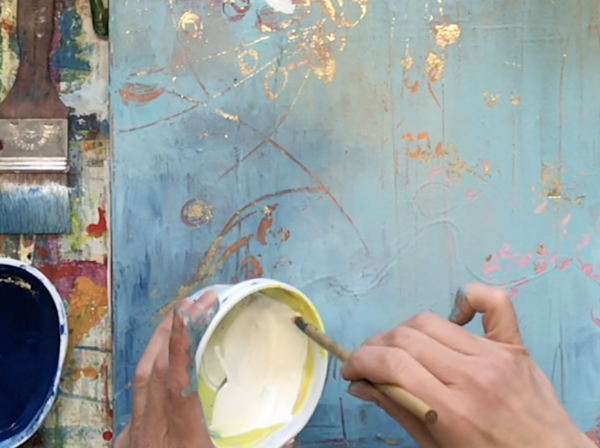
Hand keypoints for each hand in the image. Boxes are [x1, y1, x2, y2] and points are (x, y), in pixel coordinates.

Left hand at [114, 291, 295, 447]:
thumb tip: (290, 440)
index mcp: (183, 440)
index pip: (177, 382)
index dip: (181, 345)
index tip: (189, 313)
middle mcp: (154, 432)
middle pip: (154, 371)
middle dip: (170, 331)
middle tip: (191, 303)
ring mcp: (137, 436)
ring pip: (141, 380)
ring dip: (157, 345)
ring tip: (174, 320)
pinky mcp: (128, 443)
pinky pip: (136, 398)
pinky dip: (148, 372)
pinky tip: (159, 364)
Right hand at [341, 284, 594, 447]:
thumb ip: (399, 410)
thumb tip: (360, 384)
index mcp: (452, 410)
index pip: (392, 365)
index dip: (361, 361)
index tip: (351, 369)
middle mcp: (472, 375)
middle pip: (406, 339)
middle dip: (375, 347)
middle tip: (369, 362)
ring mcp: (495, 355)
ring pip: (431, 322)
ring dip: (404, 331)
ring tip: (399, 349)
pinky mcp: (514, 345)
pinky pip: (494, 302)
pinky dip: (469, 298)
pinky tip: (454, 314)